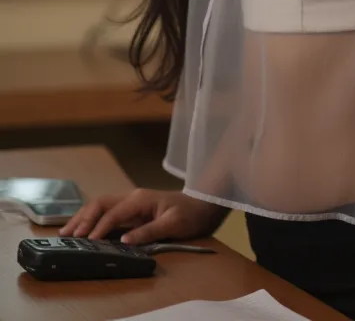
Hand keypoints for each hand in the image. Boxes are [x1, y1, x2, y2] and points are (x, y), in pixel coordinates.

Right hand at [59, 188, 223, 244]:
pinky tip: (83, 229)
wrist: (202, 205)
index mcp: (140, 198)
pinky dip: (92, 220)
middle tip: (68, 234)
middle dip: (83, 218)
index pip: (113, 212)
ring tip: (67, 231)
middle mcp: (132, 197)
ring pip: (100, 206)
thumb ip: (149, 232)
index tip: (88, 240)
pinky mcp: (132, 211)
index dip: (99, 226)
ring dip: (84, 217)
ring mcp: (131, 203)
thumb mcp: (173, 224)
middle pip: (100, 203)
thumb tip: (125, 241)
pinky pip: (107, 213)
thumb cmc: (189, 214)